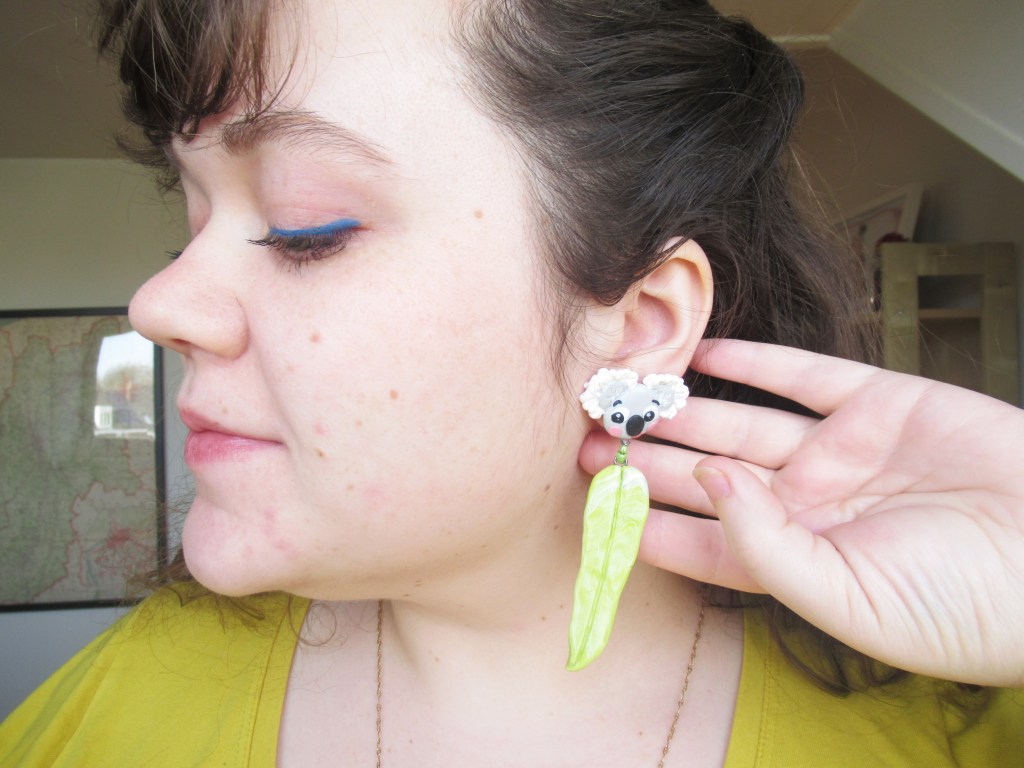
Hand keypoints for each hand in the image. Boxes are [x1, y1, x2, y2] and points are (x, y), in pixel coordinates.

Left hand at [579, 339, 1023, 685]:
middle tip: (587, 435)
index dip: (643, 521)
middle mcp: (807, 504)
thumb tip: (705, 481)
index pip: (699, 540)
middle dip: (646, 458)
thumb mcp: (849, 599)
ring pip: (741, 421)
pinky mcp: (880, 403)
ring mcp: (840, 451)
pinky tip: (705, 352)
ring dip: (684, 407)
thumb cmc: (964, 606)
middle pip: (706, 474)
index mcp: (794, 559)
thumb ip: (765, 547)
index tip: (591, 501)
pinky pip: (803, 376)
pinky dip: (755, 361)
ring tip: (628, 393)